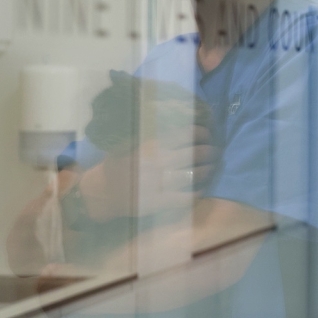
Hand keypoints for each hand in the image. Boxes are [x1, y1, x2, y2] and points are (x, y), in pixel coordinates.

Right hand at [79, 125, 217, 220]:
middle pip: (198, 153)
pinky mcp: (160, 202)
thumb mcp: (132, 140)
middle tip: (215, 152)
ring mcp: (160, 182)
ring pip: (197, 173)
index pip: (188, 133)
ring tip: (211, 167)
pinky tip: (202, 187)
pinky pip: (189, 195)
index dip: (203, 132)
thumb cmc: (119, 162)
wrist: (102, 192)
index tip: (207, 134)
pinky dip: (200, 191)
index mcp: (153, 143)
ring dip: (209, 170)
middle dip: (212, 151)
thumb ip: (155, 131)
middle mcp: (159, 161)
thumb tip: (182, 115)